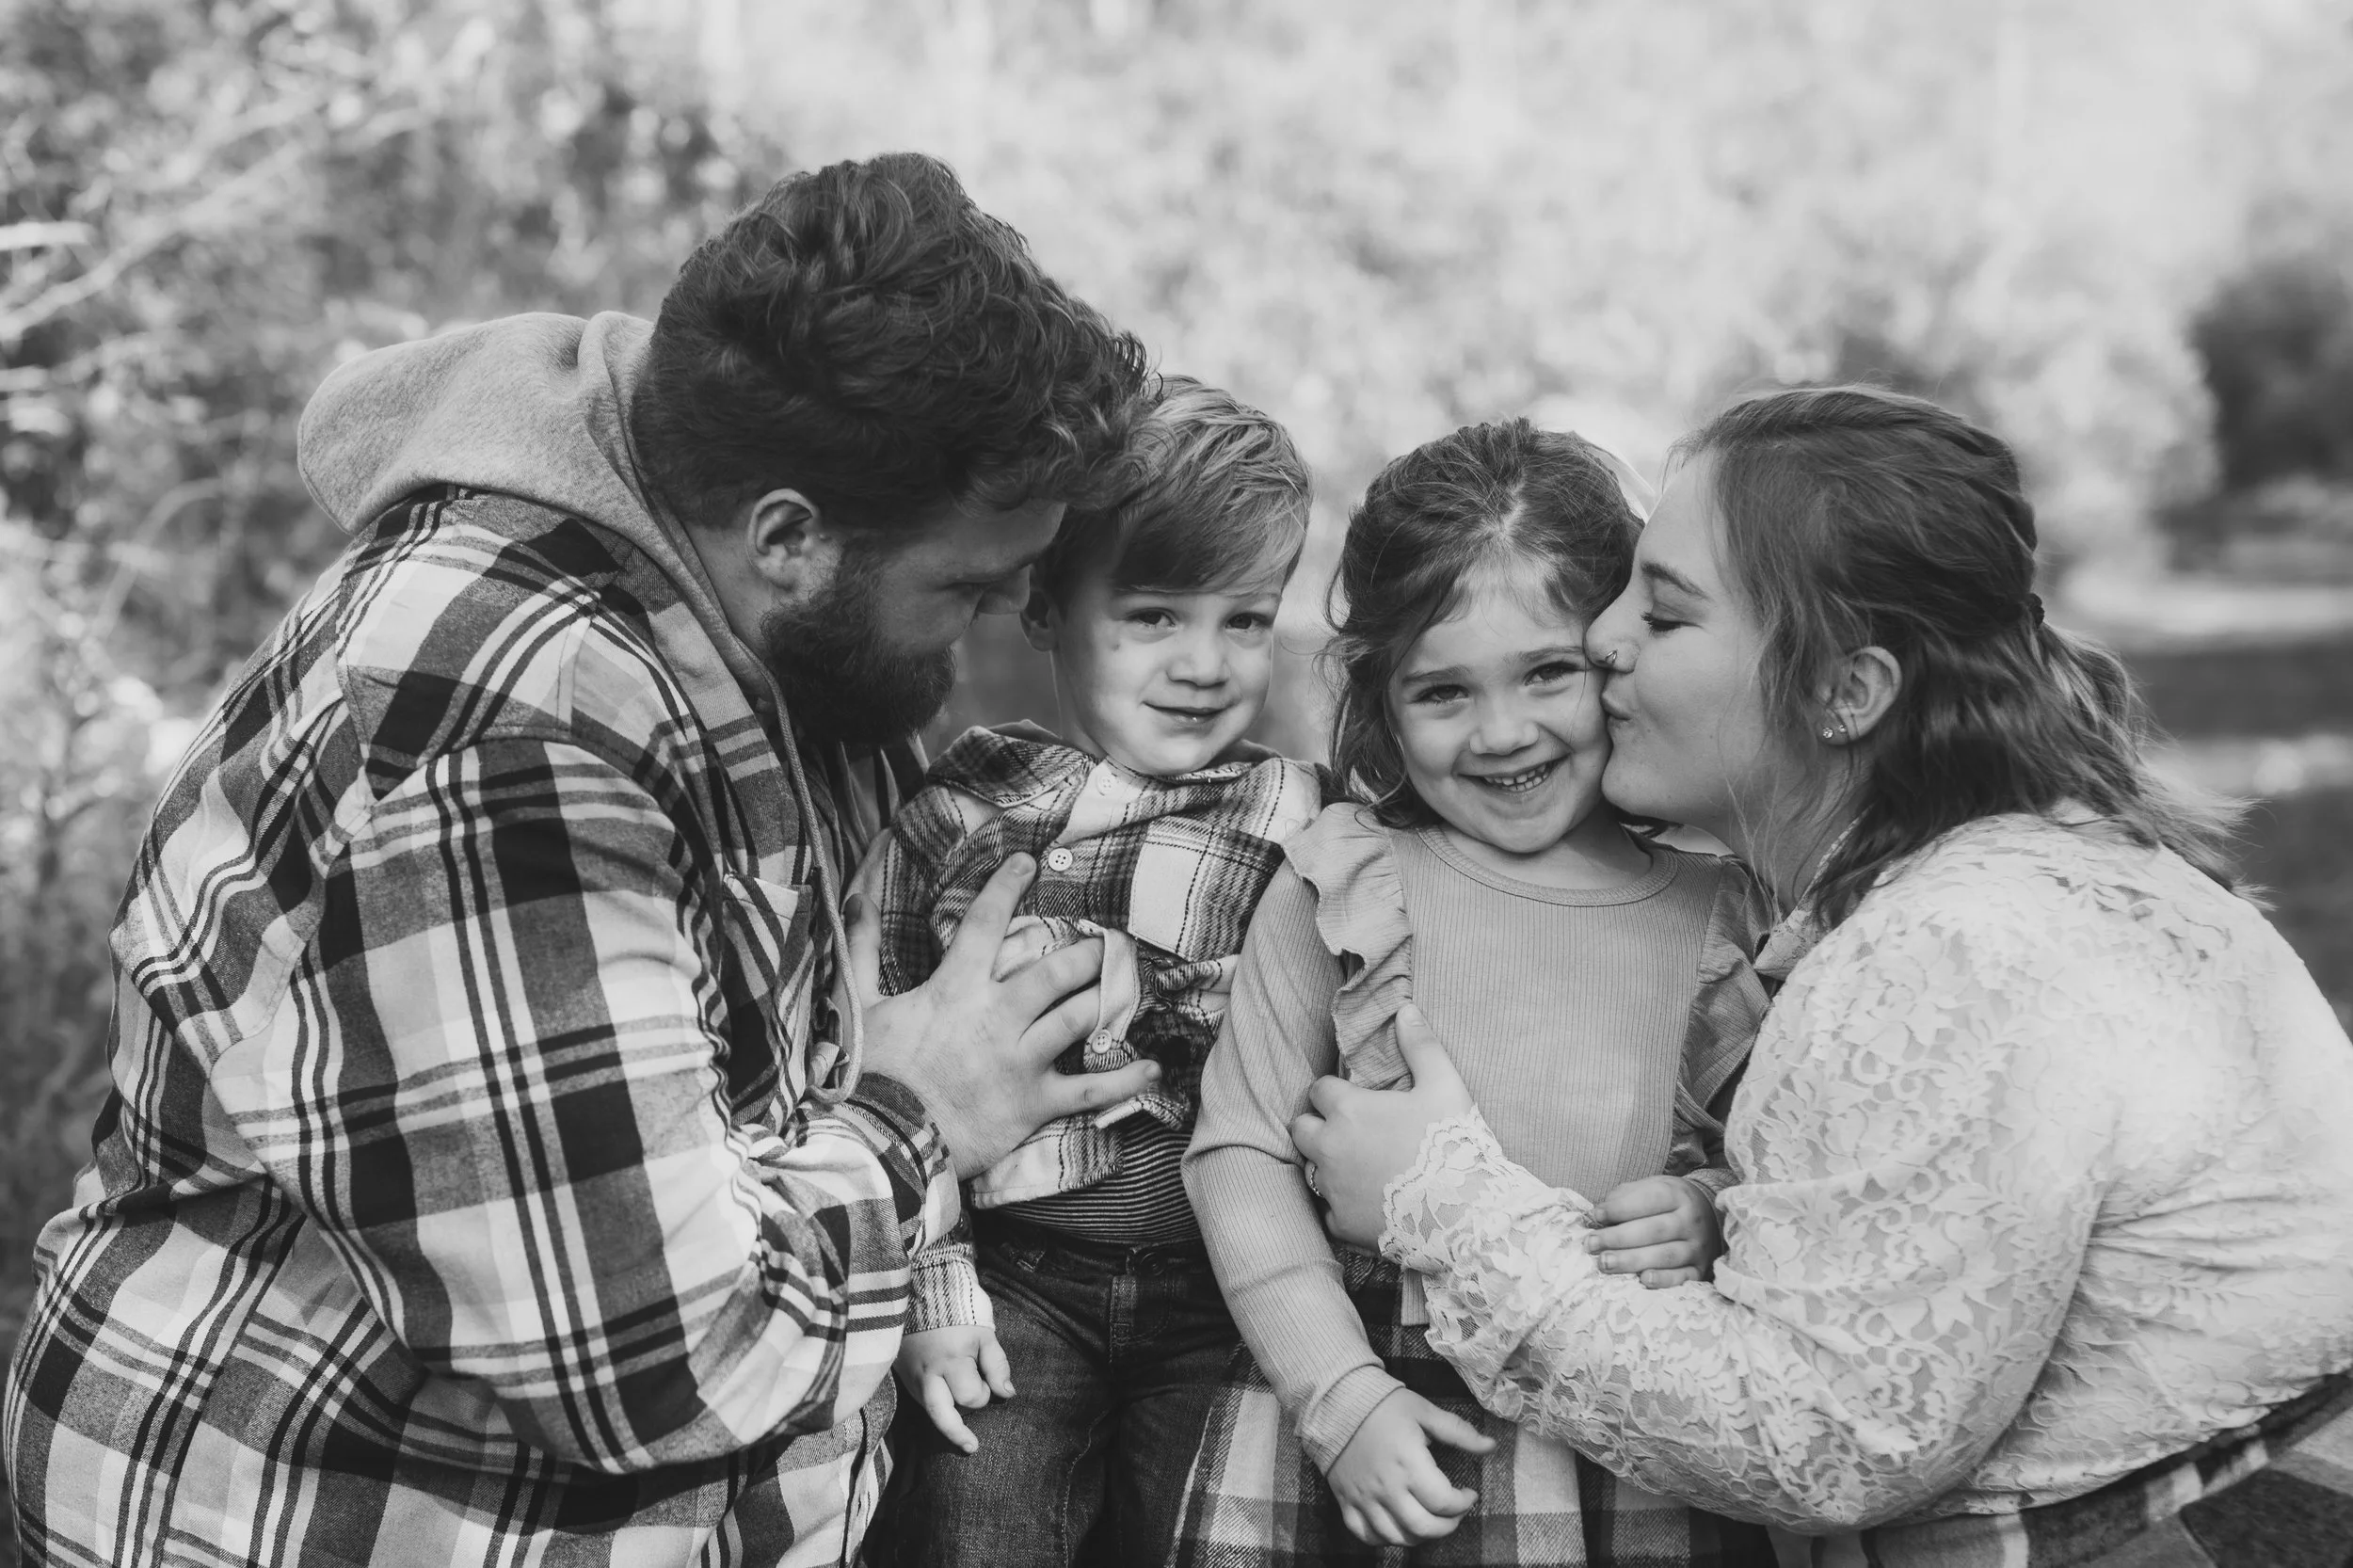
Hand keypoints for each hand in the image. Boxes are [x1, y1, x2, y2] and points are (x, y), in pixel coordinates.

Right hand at [846, 855, 1159, 1178]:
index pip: (986, 924)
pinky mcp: (1033, 1102)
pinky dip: (1125, 1079)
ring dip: (1106, 997)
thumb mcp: (859, 1005)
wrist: (879, 1140)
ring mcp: (1019, 1059)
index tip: (1029, 861)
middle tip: (1107, 940)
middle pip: (1055, 971)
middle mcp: (996, 1017)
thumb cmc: (867, 1073)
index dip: (1007, 886)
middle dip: (1086, 952)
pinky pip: (1089, 1089)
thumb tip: (855, 896)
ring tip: (1130, 982)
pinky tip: (1154, 1066)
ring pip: (1077, 1017)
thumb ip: (860, 948)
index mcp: (955, 989)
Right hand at [893, 1325, 1014, 1454]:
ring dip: (946, 1415)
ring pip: (930, 1410)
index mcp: (951, 1360)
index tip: (985, 1381)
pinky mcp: (902, 1375)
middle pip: (942, 1417)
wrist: (921, 1291)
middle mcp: (927, 1373)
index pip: (971, 1396)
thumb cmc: (959, 1312)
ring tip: (959, 1420)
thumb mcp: (984, 1334)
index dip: (983, 1393)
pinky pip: (920, 1399)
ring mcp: (911, 1376)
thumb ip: (997, 1365)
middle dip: (958, 1434)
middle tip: (972, 1447)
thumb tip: (1007, 1394)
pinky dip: (934, 1403)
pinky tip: (943, 1398)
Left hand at [1290, 1004, 1473, 1247]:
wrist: (1466, 1212)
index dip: (1334, 1092)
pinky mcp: (1342, 1223)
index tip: (1353, 1098)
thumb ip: (1421, 1045)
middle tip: (1345, 1130)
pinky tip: (1366, 1203)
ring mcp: (1332, 1188)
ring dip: (1327, 1165)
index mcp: (1348, 1109)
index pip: (1318, 1089)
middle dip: (1316, 1125)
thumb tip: (1406, 1009)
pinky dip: (1342, 1207)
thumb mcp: (1444, 1085)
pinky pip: (1329, 1212)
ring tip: (1357, 1166)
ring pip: (1311, 1170)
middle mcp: (1329, 1147)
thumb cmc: (1454, 1144)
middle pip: (1300, 1128)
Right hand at [1324, 1388, 1495, 1546]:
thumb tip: (1491, 1446)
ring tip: (1430, 1519)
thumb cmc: (1384, 1406)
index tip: (1470, 1493)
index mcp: (1409, 1464)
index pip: (1444, 1502)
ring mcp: (1364, 1499)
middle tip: (1455, 1513)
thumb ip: (1460, 1432)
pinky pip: (1366, 1536)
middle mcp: (1386, 1488)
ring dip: (1421, 1535)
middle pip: (1424, 1528)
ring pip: (1397, 1537)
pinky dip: (1385, 1538)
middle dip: (1448, 1525)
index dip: (1464, 1503)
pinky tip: (1398, 1525)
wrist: (1336, 1403)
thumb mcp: (1425, 1411)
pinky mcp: (1347, 1502)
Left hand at [1586, 1174, 1722, 1287]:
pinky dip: (1663, 1280)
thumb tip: (1598, 1214)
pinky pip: (1682, 1277)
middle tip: (1591, 1244)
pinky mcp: (1700, 1269)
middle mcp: (1691, 1221)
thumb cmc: (1668, 1202)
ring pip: (1665, 1255)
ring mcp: (1697, 1247)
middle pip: (1654, 1230)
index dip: (1621, 1208)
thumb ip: (1625, 1197)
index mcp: (1678, 1195)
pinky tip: (1643, 1280)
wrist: (1709, 1216)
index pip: (1650, 1200)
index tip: (1596, 1215)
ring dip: (1632, 1260)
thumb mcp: (1651, 1188)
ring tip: (1605, 1263)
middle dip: (1619, 1238)